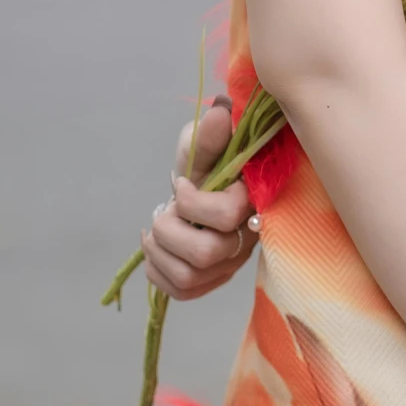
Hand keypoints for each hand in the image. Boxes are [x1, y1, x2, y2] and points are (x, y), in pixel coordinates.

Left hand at [141, 99, 257, 301]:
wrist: (206, 185)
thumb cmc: (208, 162)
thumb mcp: (205, 142)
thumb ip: (210, 135)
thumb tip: (219, 113)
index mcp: (251, 200)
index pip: (227, 214)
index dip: (194, 203)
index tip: (180, 185)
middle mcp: (246, 237)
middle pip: (205, 253)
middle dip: (169, 230)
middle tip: (164, 212)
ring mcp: (230, 263)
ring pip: (189, 276)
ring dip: (158, 252)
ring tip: (155, 230)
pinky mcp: (213, 279)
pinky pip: (183, 292)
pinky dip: (158, 273)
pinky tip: (156, 250)